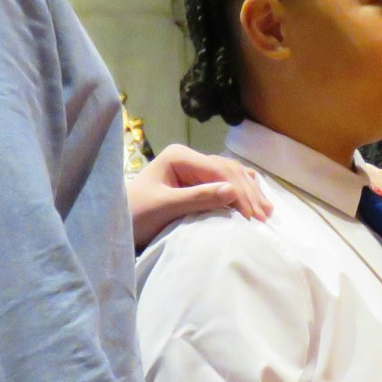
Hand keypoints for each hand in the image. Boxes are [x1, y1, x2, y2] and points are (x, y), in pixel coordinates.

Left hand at [128, 143, 272, 248]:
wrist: (114, 225)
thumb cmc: (135, 215)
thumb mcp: (165, 207)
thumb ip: (197, 198)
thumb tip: (234, 190)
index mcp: (179, 156)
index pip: (219, 170)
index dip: (239, 192)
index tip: (253, 215)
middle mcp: (188, 158)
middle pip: (227, 170)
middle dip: (247, 193)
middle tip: (264, 218)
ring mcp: (193, 168)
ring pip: (230, 174)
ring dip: (249, 192)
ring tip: (267, 212)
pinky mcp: (194, 182)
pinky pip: (224, 182)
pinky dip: (241, 191)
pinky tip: (255, 200)